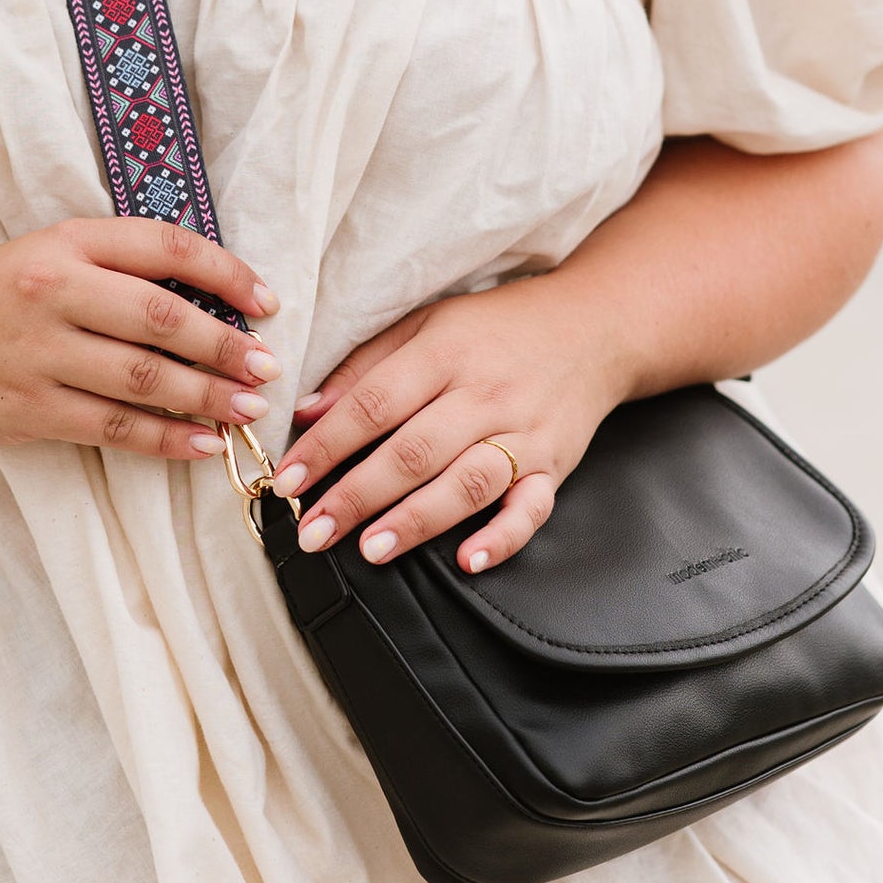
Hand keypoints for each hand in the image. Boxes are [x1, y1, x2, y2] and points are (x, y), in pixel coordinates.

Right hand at [0, 217, 280, 456]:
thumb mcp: (49, 254)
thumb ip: (119, 266)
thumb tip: (213, 299)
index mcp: (66, 243)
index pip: (164, 247)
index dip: (226, 272)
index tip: (266, 301)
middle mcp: (53, 292)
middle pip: (161, 318)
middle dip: (226, 346)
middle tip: (269, 367)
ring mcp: (38, 354)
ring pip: (142, 378)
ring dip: (206, 397)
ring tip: (248, 408)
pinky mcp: (28, 409)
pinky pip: (112, 429)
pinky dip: (164, 439)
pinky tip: (201, 445)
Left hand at [269, 274, 626, 573]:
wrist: (594, 326)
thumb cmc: (498, 327)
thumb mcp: (427, 322)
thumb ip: (365, 365)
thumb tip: (307, 413)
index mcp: (445, 351)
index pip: (375, 403)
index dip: (327, 445)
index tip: (289, 479)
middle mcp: (484, 394)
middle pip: (414, 451)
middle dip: (358, 495)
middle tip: (314, 531)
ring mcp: (523, 433)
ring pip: (467, 483)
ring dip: (417, 520)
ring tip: (371, 550)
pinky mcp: (554, 466)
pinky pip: (531, 509)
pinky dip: (503, 538)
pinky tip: (469, 561)